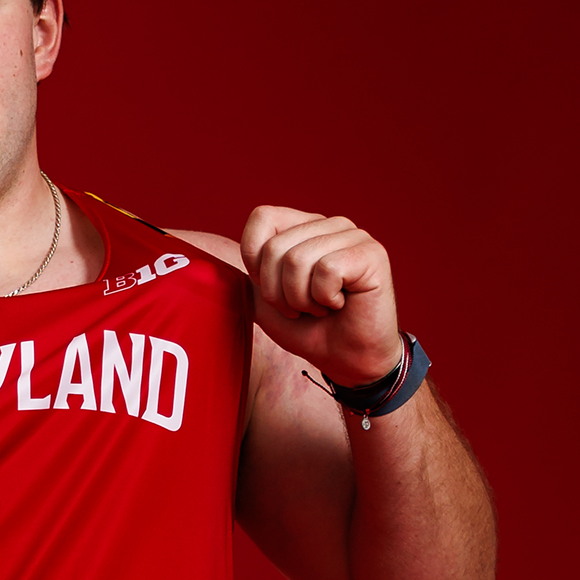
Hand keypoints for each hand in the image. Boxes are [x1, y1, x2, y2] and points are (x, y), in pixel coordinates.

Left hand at [239, 206, 402, 385]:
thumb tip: (207, 262)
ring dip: (302, 298)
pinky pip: (327, 270)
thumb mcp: (263, 300)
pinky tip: (341, 304)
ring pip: (298, 260)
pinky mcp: (372, 254)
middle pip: (274, 247)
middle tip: (302, 307)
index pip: (261, 218)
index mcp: (303, 226)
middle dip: (279, 291)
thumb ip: (246, 272)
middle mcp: (329, 224)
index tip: (276, 290)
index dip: (257, 262)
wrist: (347, 361)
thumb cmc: (308, 330)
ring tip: (321, 306)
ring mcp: (354, 235)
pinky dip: (325, 298)